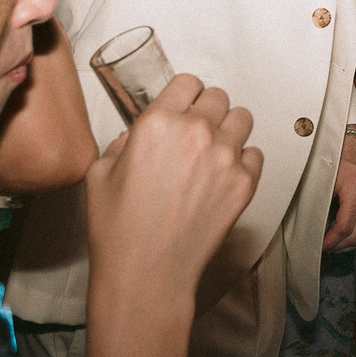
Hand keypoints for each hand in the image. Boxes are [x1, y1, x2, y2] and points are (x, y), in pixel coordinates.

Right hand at [85, 74, 261, 306]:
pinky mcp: (245, 184)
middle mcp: (196, 132)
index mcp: (157, 122)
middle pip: (218, 97)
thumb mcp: (99, 174)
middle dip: (206, 111)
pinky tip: (223, 178)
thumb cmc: (117, 229)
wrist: (147, 274)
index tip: (180, 109)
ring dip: (228, 130)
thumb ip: (122, 143)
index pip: (188, 83)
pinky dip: (243, 161)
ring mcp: (225, 157)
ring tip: (213, 152)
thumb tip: (137, 137)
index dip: (183, 96)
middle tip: (195, 135)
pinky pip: (255, 155)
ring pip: (242, 119)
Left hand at [324, 130, 355, 250]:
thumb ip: (317, 202)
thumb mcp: (321, 177)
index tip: (318, 245)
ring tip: (330, 244)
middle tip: (322, 248)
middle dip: (338, 246)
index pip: (344, 227)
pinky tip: (341, 236)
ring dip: (347, 245)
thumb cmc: (333, 158)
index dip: (330, 241)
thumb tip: (309, 228)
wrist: (351, 143)